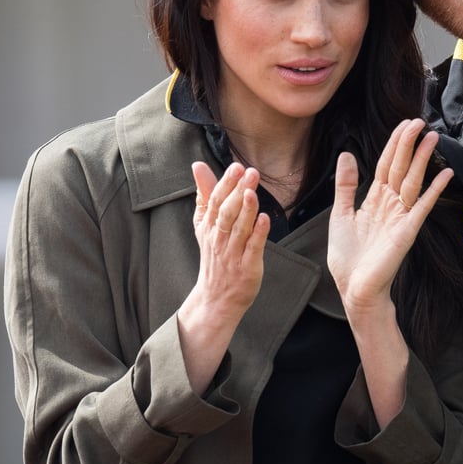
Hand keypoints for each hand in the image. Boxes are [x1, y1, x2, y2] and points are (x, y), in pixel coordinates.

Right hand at [177, 162, 269, 393]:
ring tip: (252, 190)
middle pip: (226, 212)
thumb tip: (197, 165)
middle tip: (249, 172)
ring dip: (246, 209)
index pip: (214, 201)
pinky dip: (258, 234)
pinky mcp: (247, 267)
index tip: (236, 166)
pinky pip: (252, 249)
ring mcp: (232, 254)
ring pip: (238, 229)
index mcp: (208, 226)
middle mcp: (218, 239)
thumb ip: (204, 193)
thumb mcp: (204, 224)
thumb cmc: (215, 255)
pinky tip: (265, 219)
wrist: (216, 297)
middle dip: (236, 192)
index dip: (224, 183)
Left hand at [328, 119, 453, 318]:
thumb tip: (347, 154)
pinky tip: (444, 173)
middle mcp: (391, 204)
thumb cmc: (348, 257)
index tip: (404, 125)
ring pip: (413, 181)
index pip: (386, 165)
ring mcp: (401, 216)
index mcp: (375, 200)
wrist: (353, 288)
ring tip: (431, 137)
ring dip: (422, 159)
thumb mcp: (340, 214)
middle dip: (409, 145)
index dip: (394, 145)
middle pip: (402, 168)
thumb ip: (346, 185)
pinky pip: (422, 206)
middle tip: (418, 122)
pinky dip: (434, 189)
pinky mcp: (407, 231)